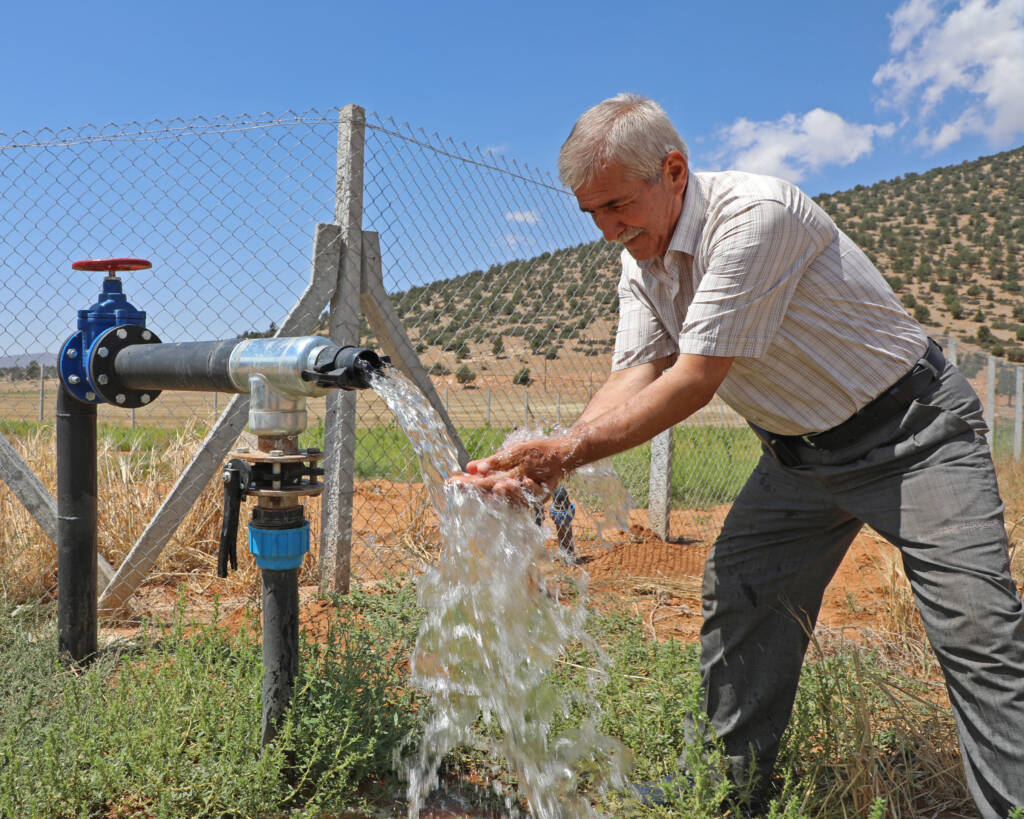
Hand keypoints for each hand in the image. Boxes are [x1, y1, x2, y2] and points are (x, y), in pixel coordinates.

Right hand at [449, 436, 574, 503]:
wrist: (561, 454)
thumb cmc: (534, 454)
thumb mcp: (510, 455)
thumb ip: (492, 462)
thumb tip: (470, 467)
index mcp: (502, 481)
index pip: (481, 485)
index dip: (467, 484)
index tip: (452, 482)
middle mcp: (513, 490)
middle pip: (495, 495)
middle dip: (484, 491)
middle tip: (474, 485)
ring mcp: (527, 494)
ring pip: (515, 498)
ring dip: (508, 492)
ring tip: (502, 484)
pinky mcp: (542, 494)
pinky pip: (535, 495)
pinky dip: (531, 489)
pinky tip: (526, 481)